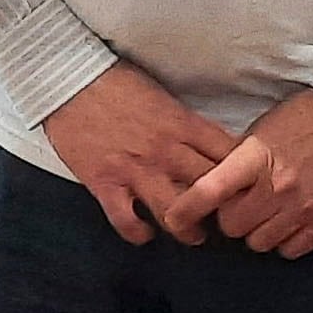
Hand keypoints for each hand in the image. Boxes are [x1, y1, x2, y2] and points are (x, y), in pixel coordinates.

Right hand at [38, 63, 239, 243]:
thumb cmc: (114, 81)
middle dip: (223, 207)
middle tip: (225, 216)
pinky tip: (144, 231)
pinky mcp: (105, 183)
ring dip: (189, 230)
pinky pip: (127, 222)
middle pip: (210, 189)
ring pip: (176, 214)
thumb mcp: (161, 95)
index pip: (229, 156)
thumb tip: (205, 146)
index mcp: (182, 124)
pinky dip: (138, 233)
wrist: (67, 79)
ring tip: (193, 233)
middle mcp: (164, 151)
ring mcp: (135, 170)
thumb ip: (184, 123)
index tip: (245, 186)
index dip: (243, 175)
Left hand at [160, 87, 312, 256]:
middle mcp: (277, 187)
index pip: (210, 191)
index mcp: (255, 158)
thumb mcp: (263, 130)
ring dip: (258, 231)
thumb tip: (215, 185)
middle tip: (241, 204)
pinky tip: (289, 221)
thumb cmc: (307, 118)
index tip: (174, 219)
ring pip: (260, 243)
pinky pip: (291, 250)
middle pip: (233, 227)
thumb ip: (239, 160)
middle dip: (231, 218)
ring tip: (268, 211)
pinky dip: (285, 241)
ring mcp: (303, 207)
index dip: (186, 210)